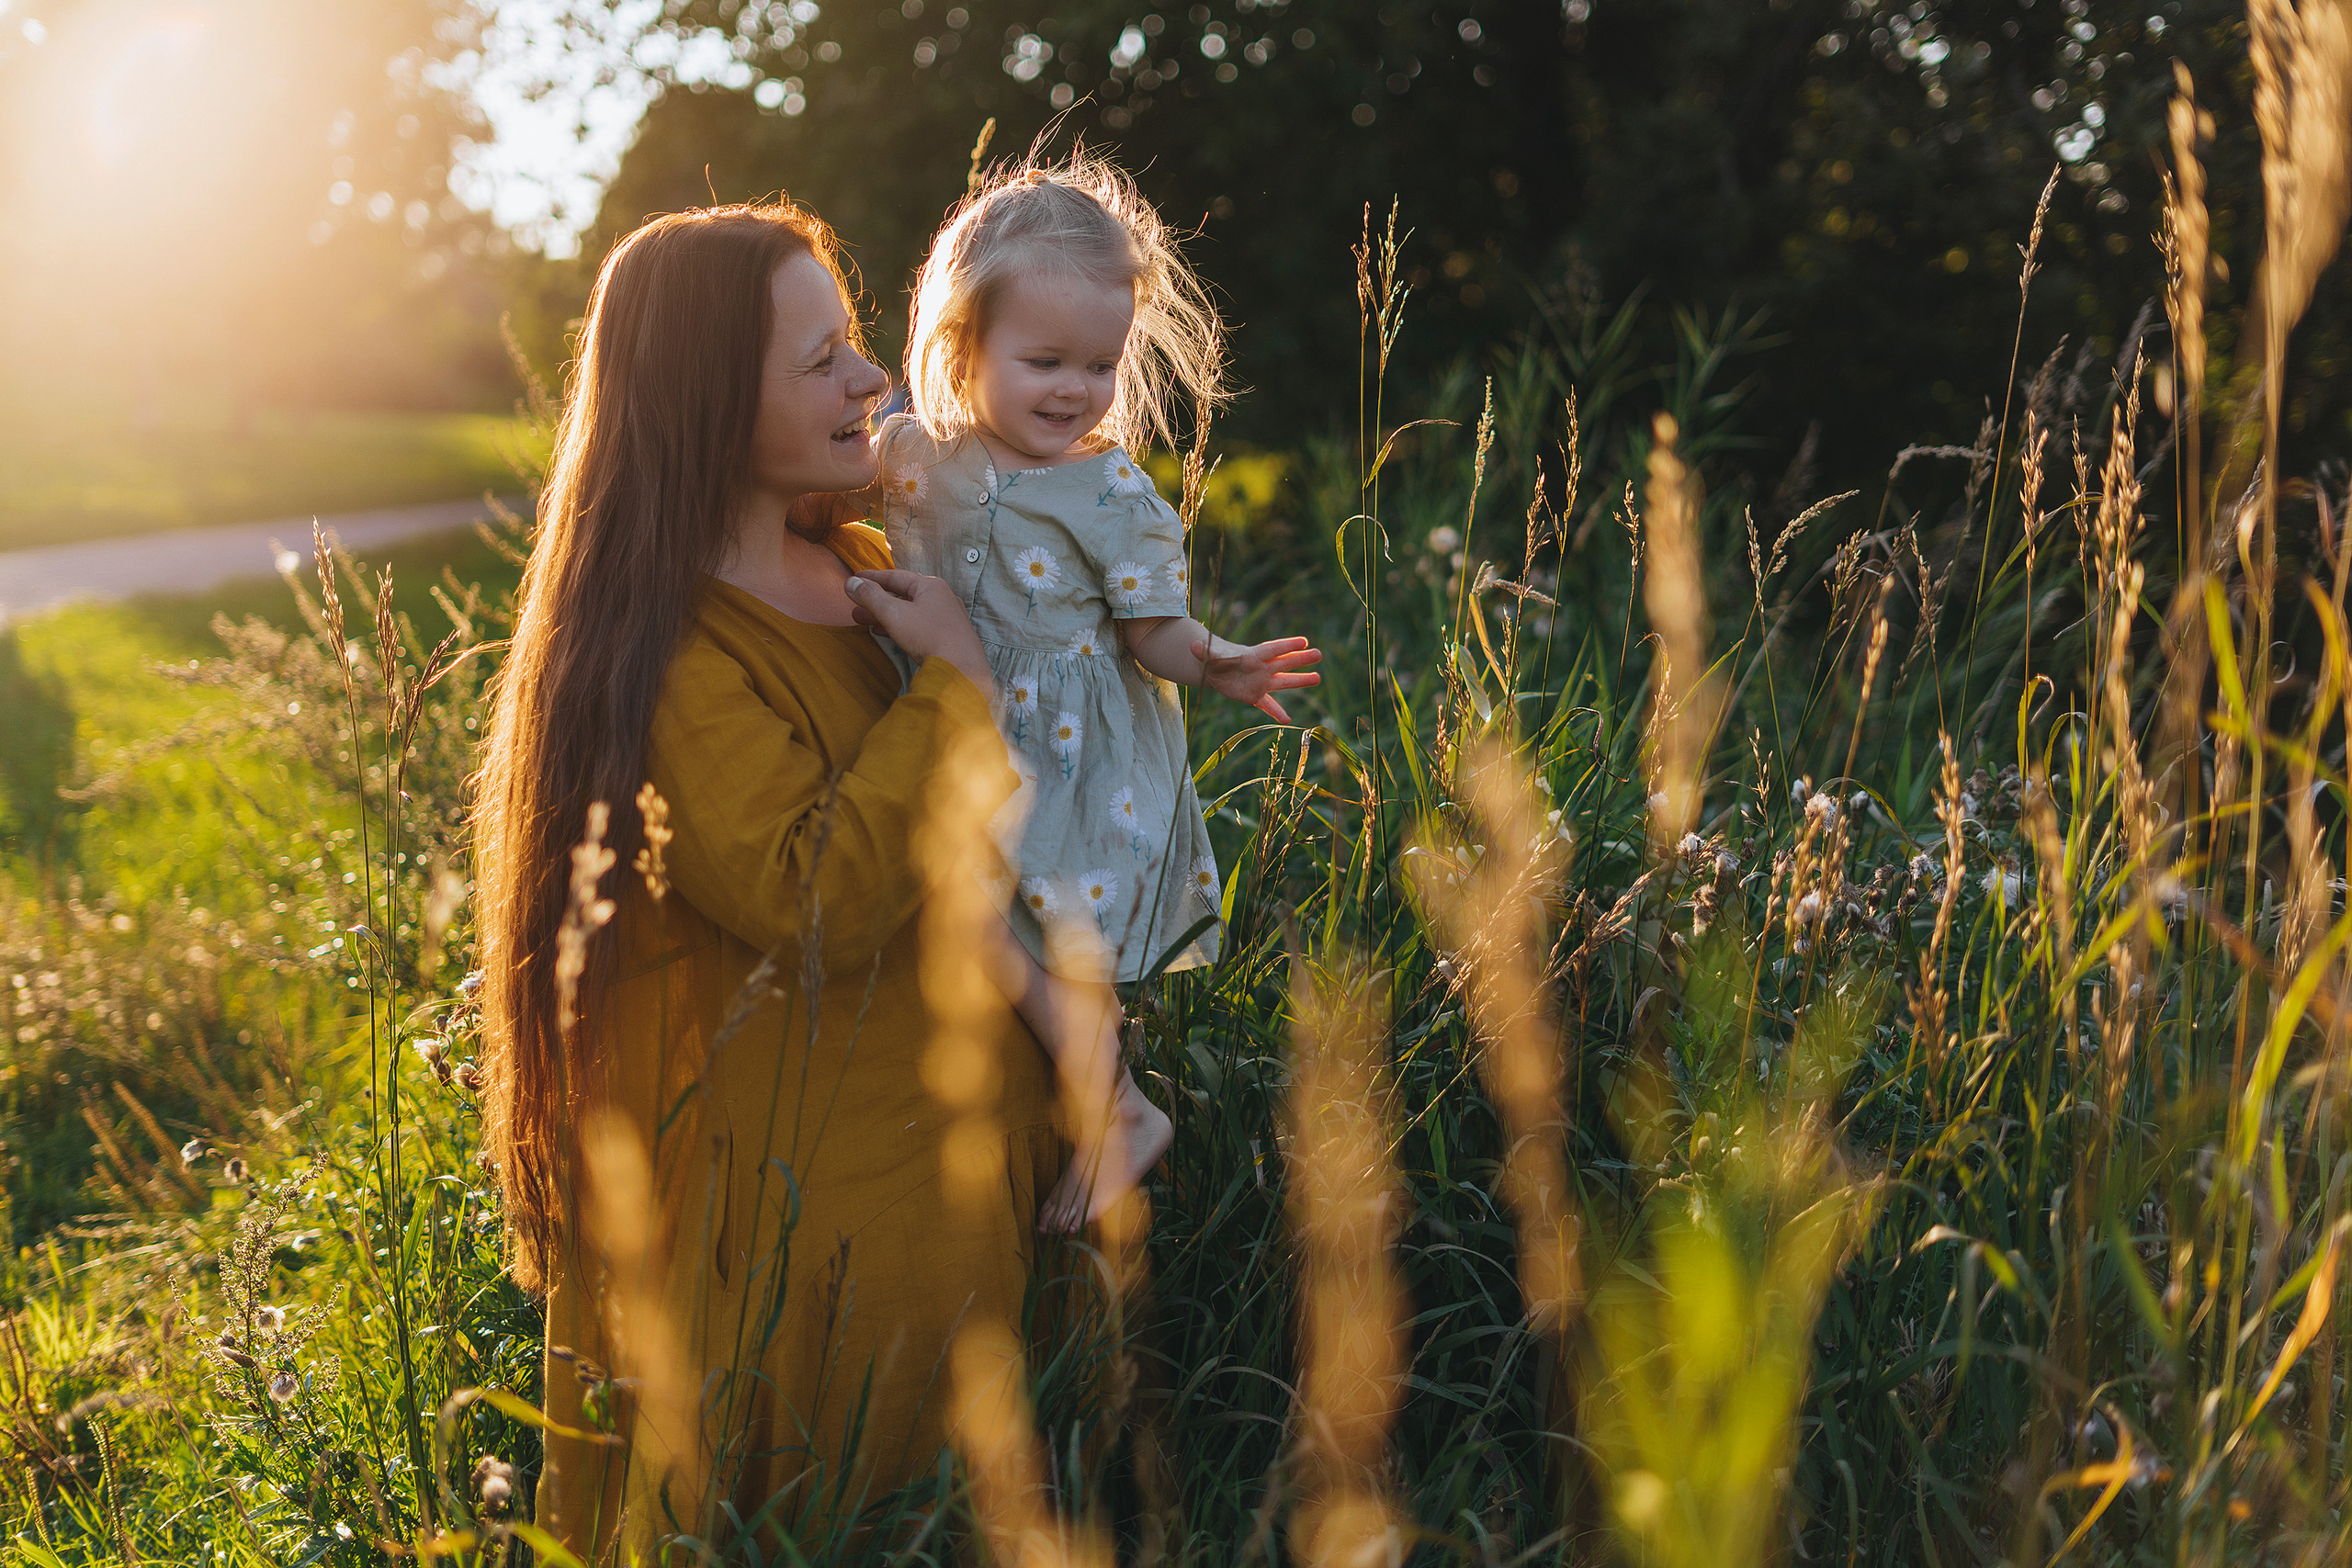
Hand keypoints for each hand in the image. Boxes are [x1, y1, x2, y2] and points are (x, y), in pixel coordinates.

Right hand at [843, 570, 992, 694]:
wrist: (961, 669)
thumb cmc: (929, 636)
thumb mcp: (893, 613)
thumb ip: (871, 597)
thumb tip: (851, 583)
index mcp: (931, 586)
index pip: (896, 576)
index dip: (872, 578)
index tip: (855, 579)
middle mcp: (941, 598)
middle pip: (902, 595)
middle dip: (875, 600)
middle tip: (854, 604)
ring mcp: (946, 618)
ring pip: (909, 612)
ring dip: (885, 615)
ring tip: (862, 620)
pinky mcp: (947, 637)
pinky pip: (917, 626)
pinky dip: (899, 627)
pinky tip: (885, 633)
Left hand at [1192, 634, 1321, 723]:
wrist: (1214, 670)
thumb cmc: (1213, 658)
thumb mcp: (1208, 655)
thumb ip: (1204, 652)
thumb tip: (1192, 646)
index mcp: (1252, 655)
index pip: (1272, 649)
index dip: (1286, 645)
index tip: (1303, 641)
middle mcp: (1261, 668)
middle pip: (1284, 663)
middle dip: (1300, 659)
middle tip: (1318, 654)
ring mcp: (1261, 682)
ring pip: (1283, 682)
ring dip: (1299, 681)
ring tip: (1317, 678)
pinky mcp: (1255, 696)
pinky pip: (1268, 705)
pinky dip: (1276, 712)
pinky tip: (1288, 720)